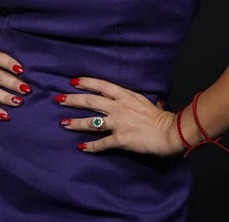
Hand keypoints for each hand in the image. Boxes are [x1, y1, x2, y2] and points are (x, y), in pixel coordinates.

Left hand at [57, 76, 181, 155]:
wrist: (170, 131)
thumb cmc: (160, 116)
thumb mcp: (144, 101)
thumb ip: (131, 99)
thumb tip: (128, 98)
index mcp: (125, 96)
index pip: (101, 85)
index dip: (86, 82)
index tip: (72, 82)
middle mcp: (118, 107)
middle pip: (91, 101)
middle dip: (73, 100)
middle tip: (59, 99)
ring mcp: (118, 123)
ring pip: (91, 122)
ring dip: (76, 122)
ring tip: (63, 123)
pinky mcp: (120, 139)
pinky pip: (102, 143)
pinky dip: (91, 146)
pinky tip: (81, 147)